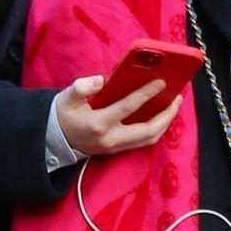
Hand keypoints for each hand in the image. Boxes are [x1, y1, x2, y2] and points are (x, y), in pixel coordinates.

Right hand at [54, 74, 181, 157]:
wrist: (53, 142)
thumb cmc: (62, 115)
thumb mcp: (66, 97)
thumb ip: (82, 87)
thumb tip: (103, 79)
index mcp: (99, 123)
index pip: (129, 107)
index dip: (147, 94)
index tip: (161, 82)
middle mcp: (111, 138)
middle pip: (148, 130)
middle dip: (166, 115)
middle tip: (177, 98)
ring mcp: (116, 147)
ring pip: (149, 139)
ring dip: (164, 123)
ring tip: (173, 106)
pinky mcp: (117, 150)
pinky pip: (143, 141)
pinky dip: (156, 129)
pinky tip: (161, 116)